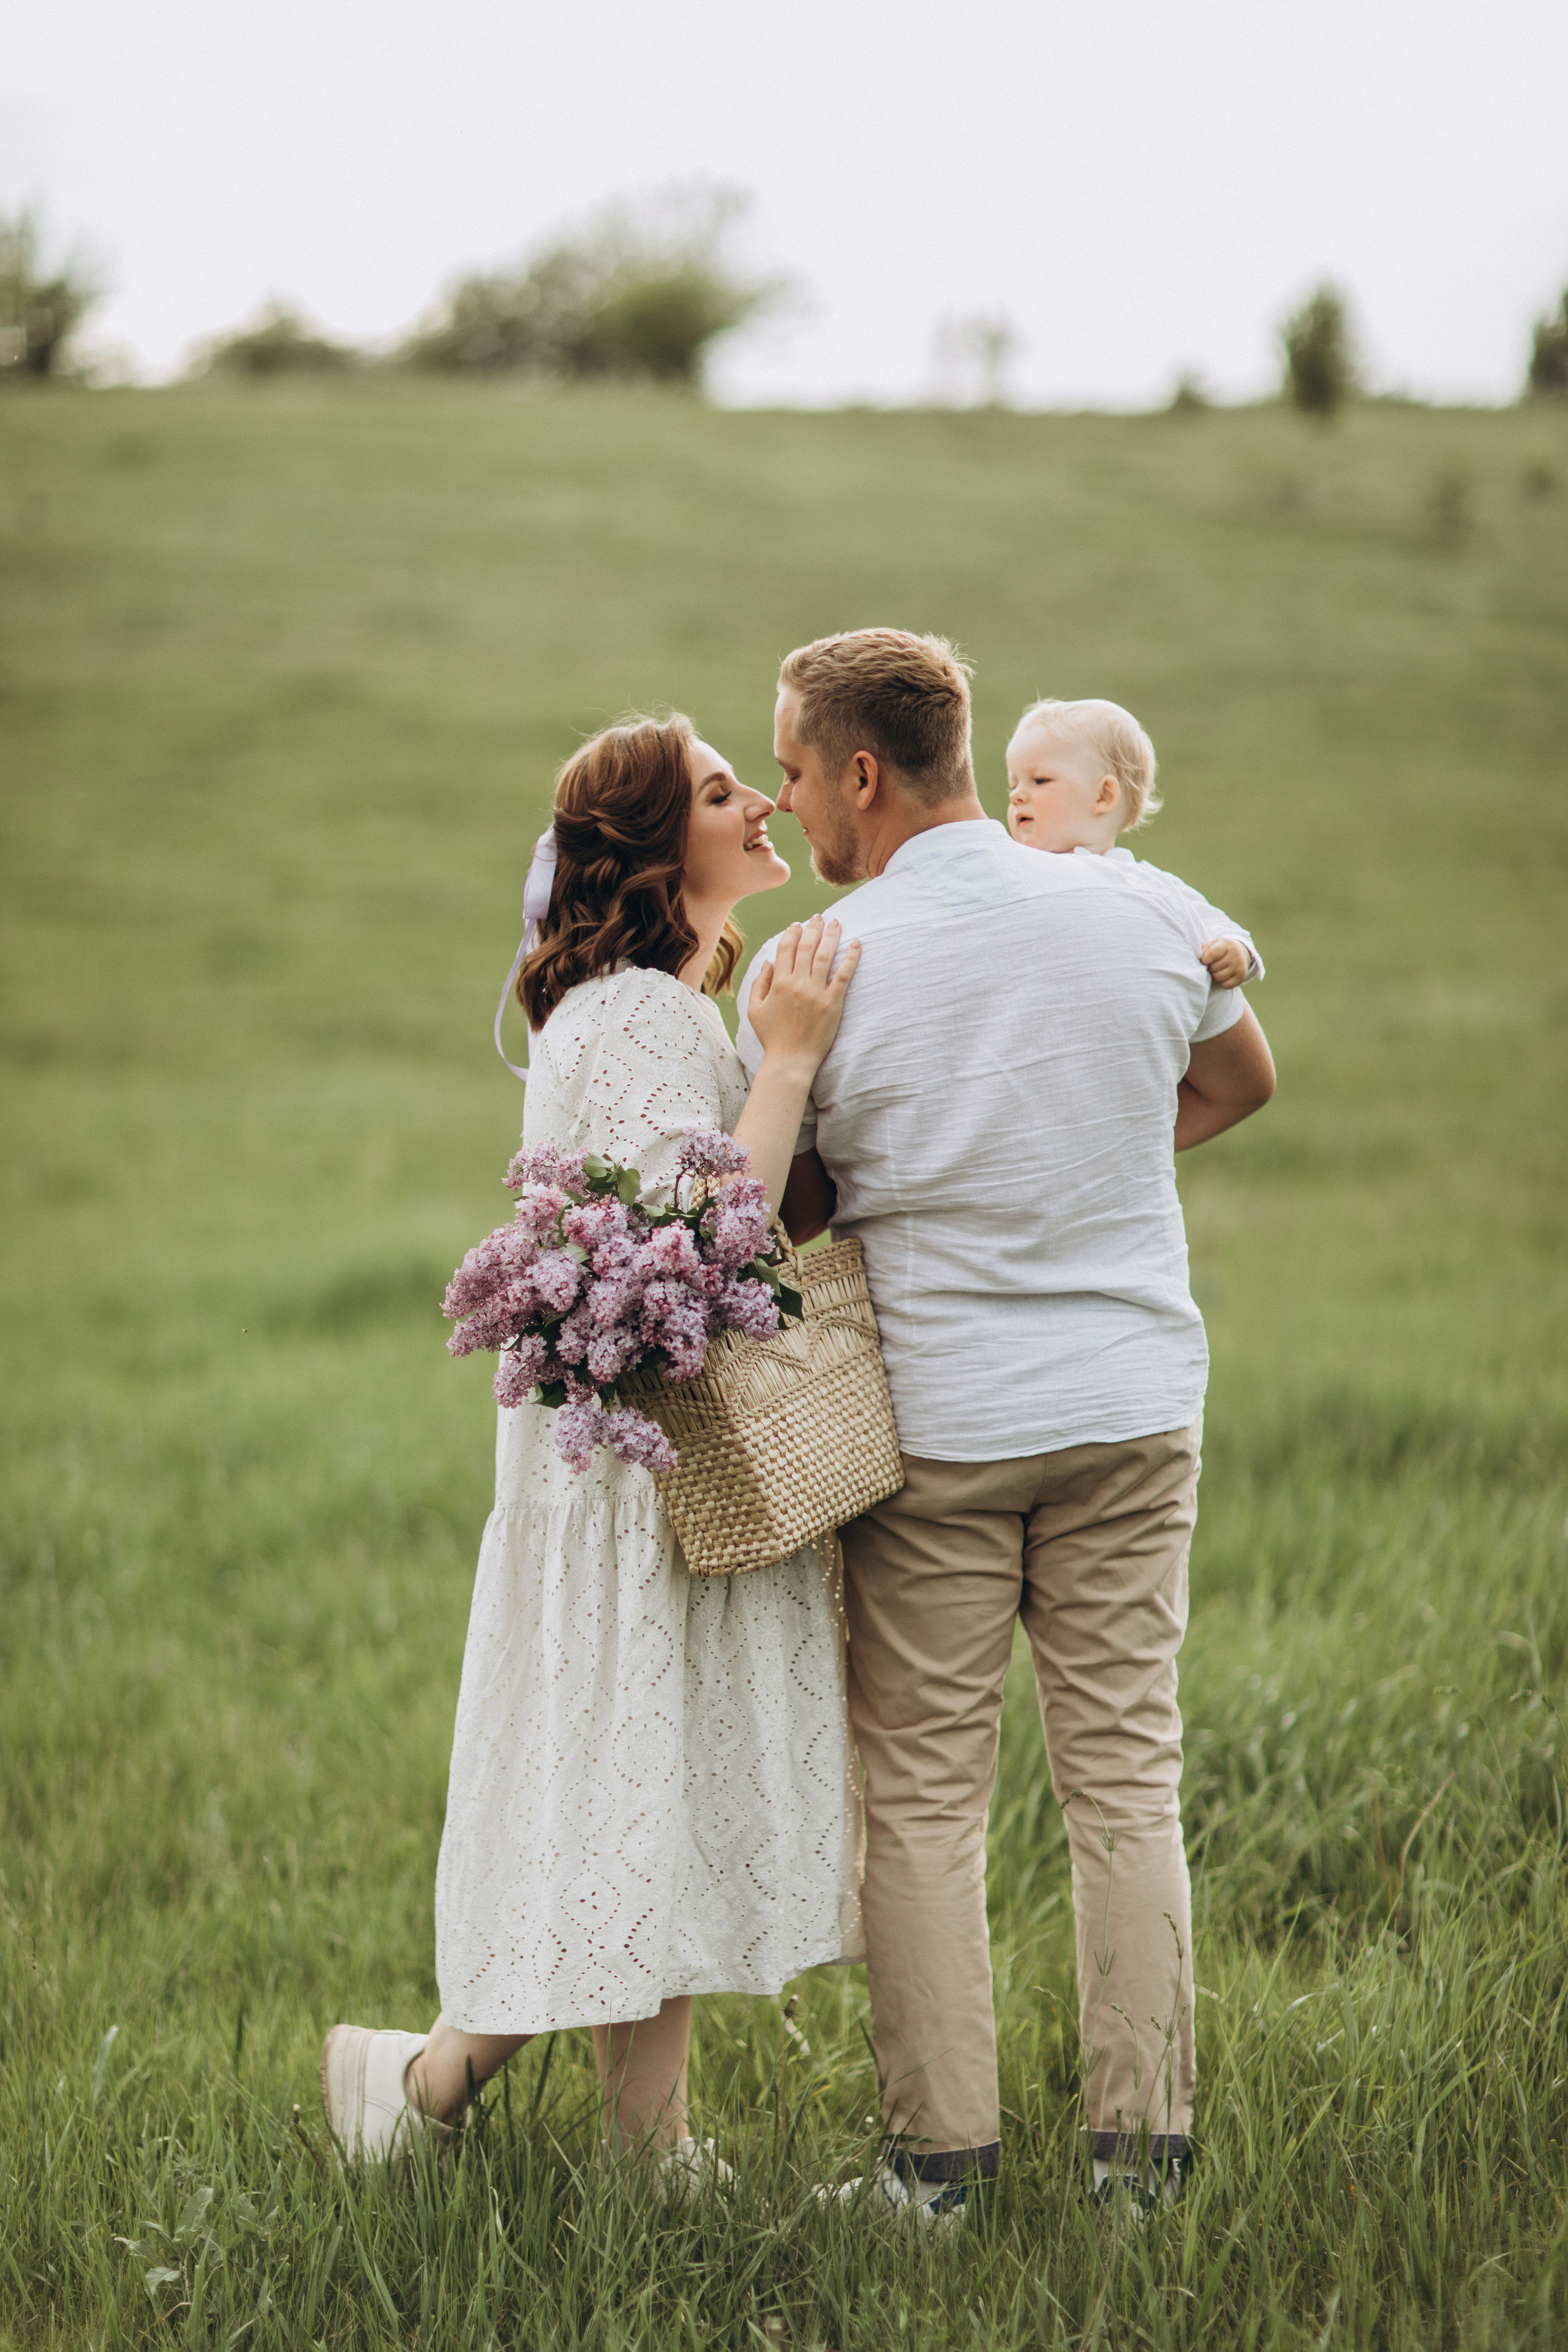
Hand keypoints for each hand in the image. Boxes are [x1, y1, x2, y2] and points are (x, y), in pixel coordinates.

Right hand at [748, 915, 860, 1072]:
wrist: (790, 1061)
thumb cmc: (772, 1037)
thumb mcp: (754, 1010)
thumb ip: (759, 983)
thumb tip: (768, 961)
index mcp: (778, 983)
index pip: (785, 949)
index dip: (792, 933)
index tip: (798, 924)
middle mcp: (797, 984)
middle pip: (806, 947)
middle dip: (813, 928)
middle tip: (819, 917)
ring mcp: (816, 993)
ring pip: (825, 956)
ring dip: (832, 936)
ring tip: (837, 923)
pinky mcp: (832, 1003)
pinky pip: (844, 975)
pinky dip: (851, 957)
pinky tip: (857, 943)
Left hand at [1199, 937, 1250, 989]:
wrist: (1239, 952)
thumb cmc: (1221, 949)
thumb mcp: (1213, 944)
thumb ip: (1204, 948)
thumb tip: (1199, 956)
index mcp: (1227, 945)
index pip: (1213, 954)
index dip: (1205, 959)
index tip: (1204, 960)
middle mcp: (1235, 955)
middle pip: (1214, 968)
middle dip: (1210, 968)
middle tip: (1212, 965)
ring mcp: (1239, 966)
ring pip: (1219, 977)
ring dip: (1215, 976)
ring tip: (1217, 970)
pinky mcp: (1241, 977)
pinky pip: (1226, 985)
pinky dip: (1221, 983)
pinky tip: (1223, 976)